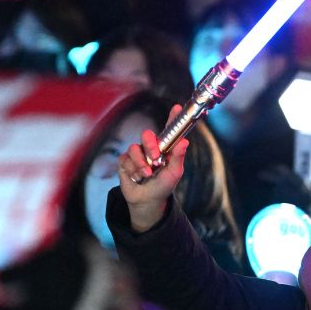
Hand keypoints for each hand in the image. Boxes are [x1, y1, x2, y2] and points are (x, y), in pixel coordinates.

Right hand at [116, 106, 189, 230]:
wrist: (147, 201)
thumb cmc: (163, 186)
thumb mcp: (175, 173)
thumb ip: (178, 157)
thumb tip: (185, 142)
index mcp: (165, 148)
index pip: (168, 130)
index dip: (172, 118)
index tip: (177, 108)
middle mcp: (150, 148)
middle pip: (147, 134)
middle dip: (150, 145)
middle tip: (155, 157)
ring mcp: (137, 154)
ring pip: (134, 148)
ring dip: (141, 164)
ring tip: (147, 174)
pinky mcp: (125, 161)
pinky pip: (126, 159)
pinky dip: (133, 170)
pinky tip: (137, 177)